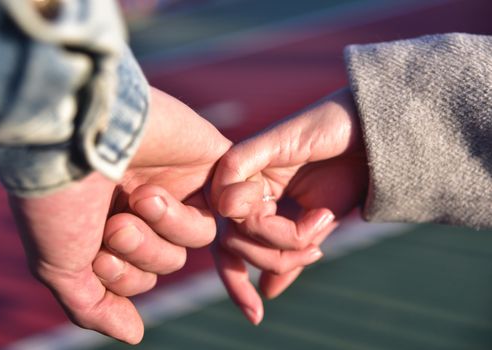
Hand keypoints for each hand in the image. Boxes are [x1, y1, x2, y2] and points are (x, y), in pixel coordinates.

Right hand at [9, 88, 230, 343]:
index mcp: (105, 223)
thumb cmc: (59, 199)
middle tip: (118, 223)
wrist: (73, 128)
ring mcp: (175, 180)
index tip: (96, 254)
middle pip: (169, 260)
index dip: (123, 277)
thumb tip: (134, 334)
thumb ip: (96, 306)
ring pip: (197, 235)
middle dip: (144, 252)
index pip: (137, 276)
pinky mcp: (209, 158)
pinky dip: (229, 209)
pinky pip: (237, 201)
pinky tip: (198, 197)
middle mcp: (141, 204)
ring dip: (169, 227)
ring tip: (144, 199)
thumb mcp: (61, 268)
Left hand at [211, 88, 367, 323]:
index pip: (229, 249)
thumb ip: (289, 256)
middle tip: (315, 249)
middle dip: (276, 259)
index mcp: (254, 203)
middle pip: (233, 243)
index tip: (255, 315)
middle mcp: (243, 187)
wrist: (373, 139)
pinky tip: (303, 209)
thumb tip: (267, 292)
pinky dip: (263, 212)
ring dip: (281, 238)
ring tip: (321, 222)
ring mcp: (244, 169)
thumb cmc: (347, 175)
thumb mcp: (316, 228)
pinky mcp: (251, 150)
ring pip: (236, 225)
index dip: (236, 284)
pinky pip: (231, 191)